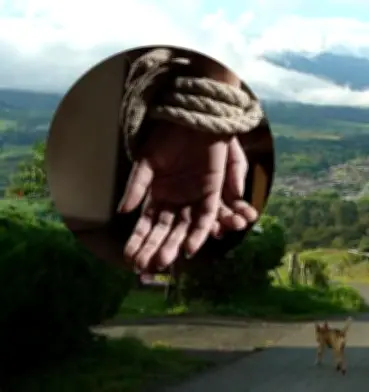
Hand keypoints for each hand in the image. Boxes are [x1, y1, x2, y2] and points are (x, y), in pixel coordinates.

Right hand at [117, 126, 254, 270]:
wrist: (193, 119)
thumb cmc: (167, 137)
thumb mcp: (147, 161)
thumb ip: (137, 186)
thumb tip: (123, 212)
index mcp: (158, 195)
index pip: (147, 225)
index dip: (139, 241)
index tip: (130, 259)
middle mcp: (176, 201)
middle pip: (166, 232)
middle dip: (156, 249)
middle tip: (146, 268)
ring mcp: (194, 198)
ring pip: (185, 229)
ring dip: (176, 246)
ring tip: (165, 261)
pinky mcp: (212, 193)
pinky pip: (205, 217)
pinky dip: (199, 233)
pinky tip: (190, 248)